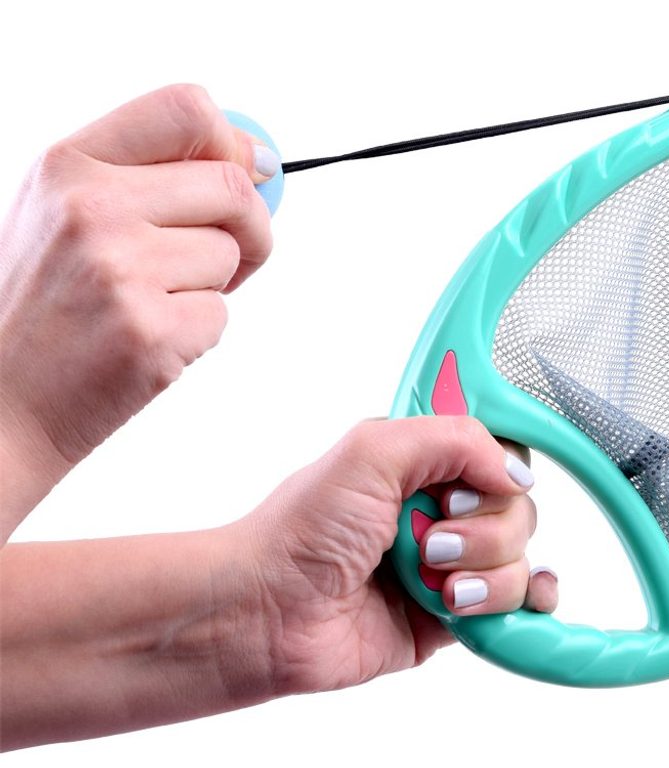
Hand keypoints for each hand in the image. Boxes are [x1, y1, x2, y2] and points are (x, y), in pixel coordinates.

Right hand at [0, 85, 276, 535]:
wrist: (1, 404)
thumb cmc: (46, 307)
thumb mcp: (65, 215)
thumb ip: (144, 178)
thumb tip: (255, 159)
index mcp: (68, 165)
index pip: (186, 108)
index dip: (233, 141)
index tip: (245, 171)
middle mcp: (91, 207)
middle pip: (232, 186)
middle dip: (251, 225)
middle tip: (230, 257)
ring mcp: (120, 269)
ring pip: (231, 254)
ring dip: (212, 285)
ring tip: (151, 305)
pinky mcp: (151, 331)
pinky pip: (220, 314)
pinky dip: (197, 332)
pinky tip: (145, 342)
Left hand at [237, 416, 557, 693]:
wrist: (266, 614)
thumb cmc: (302, 531)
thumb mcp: (373, 450)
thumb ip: (455, 440)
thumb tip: (518, 473)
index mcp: (425, 466)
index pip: (500, 457)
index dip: (497, 476)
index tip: (460, 494)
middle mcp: (442, 513)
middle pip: (518, 513)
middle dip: (483, 532)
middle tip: (431, 541)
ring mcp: (450, 567)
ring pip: (519, 561)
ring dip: (486, 574)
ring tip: (433, 583)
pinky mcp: (451, 617)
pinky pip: (514, 609)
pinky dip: (520, 605)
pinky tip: (493, 602)